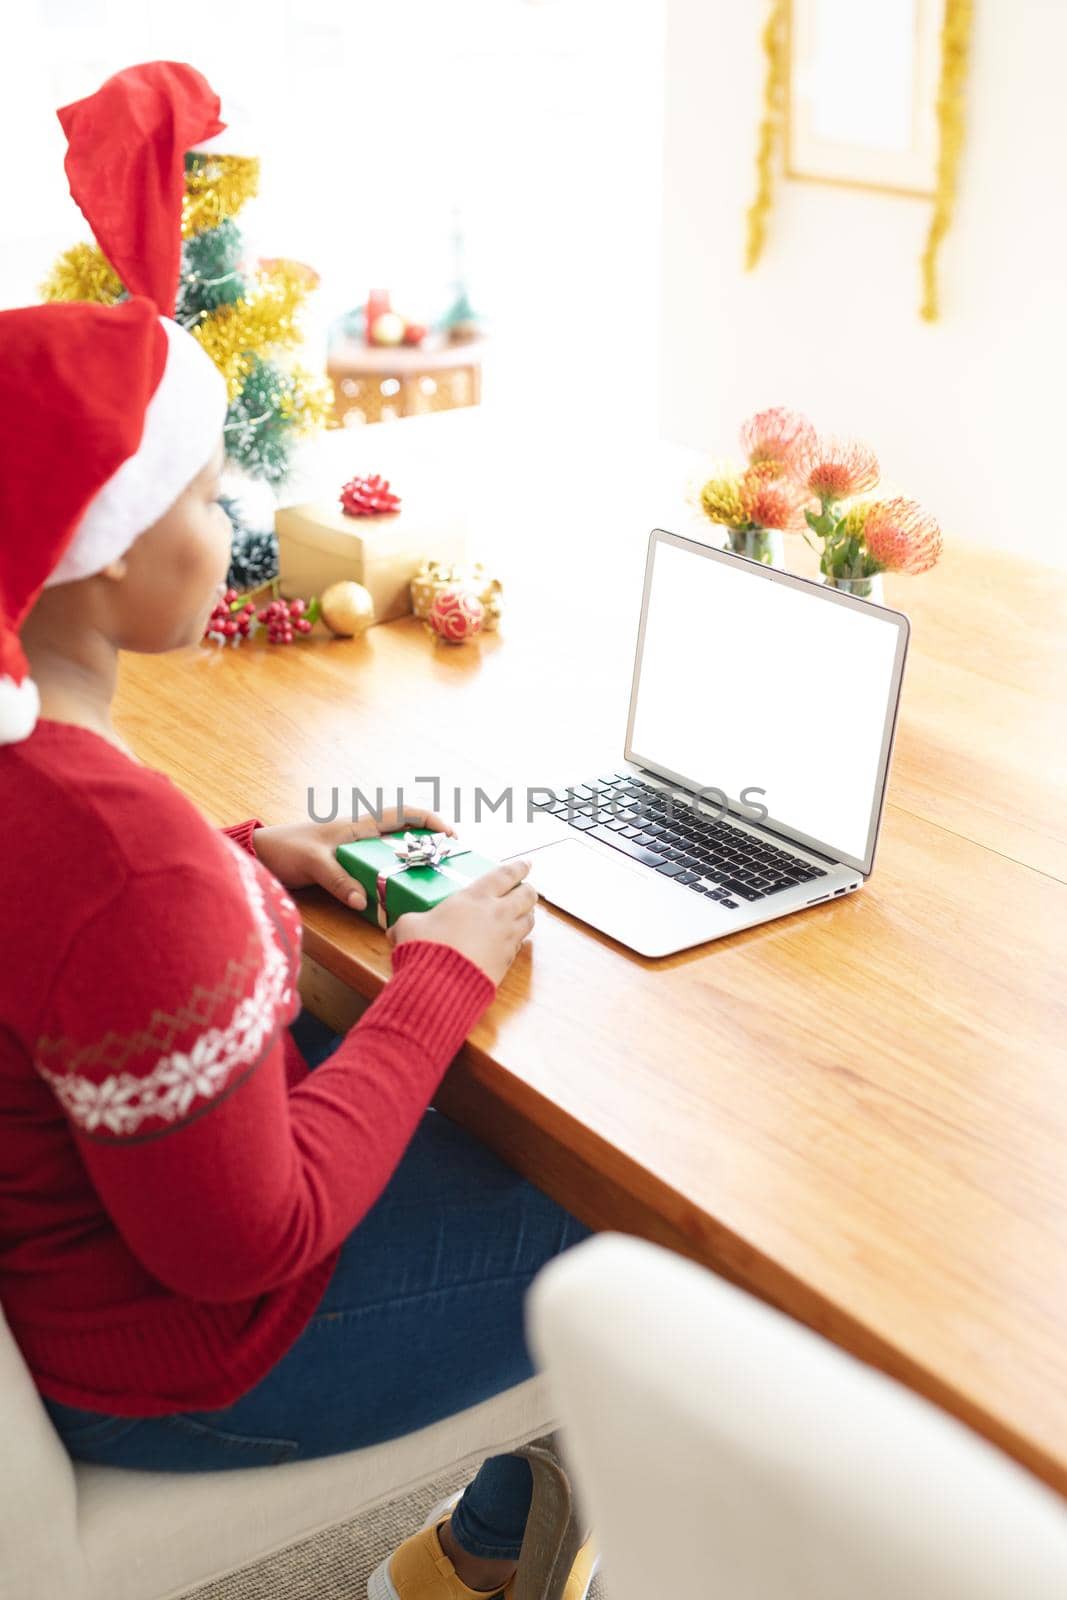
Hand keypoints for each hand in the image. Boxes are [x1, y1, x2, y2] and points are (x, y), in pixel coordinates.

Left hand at [251, 808, 455, 910]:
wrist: (260, 854)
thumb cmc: (285, 848)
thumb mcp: (313, 862)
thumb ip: (337, 880)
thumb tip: (362, 901)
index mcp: (359, 824)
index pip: (404, 814)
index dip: (431, 821)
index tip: (452, 838)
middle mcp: (361, 834)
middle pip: (406, 832)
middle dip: (430, 844)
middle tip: (449, 864)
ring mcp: (354, 848)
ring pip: (393, 851)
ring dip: (412, 861)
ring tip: (429, 880)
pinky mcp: (346, 863)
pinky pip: (378, 867)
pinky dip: (392, 876)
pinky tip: (396, 893)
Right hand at [389, 860, 536, 985]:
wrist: (440, 984)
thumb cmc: (424, 948)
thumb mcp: (409, 926)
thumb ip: (410, 922)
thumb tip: (395, 931)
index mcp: (475, 897)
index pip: (505, 875)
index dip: (518, 867)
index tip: (527, 863)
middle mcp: (497, 913)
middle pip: (526, 895)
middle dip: (528, 889)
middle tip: (525, 889)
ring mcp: (506, 937)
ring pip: (529, 919)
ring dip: (527, 914)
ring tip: (522, 913)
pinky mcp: (507, 961)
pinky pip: (519, 944)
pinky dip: (518, 939)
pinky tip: (510, 940)